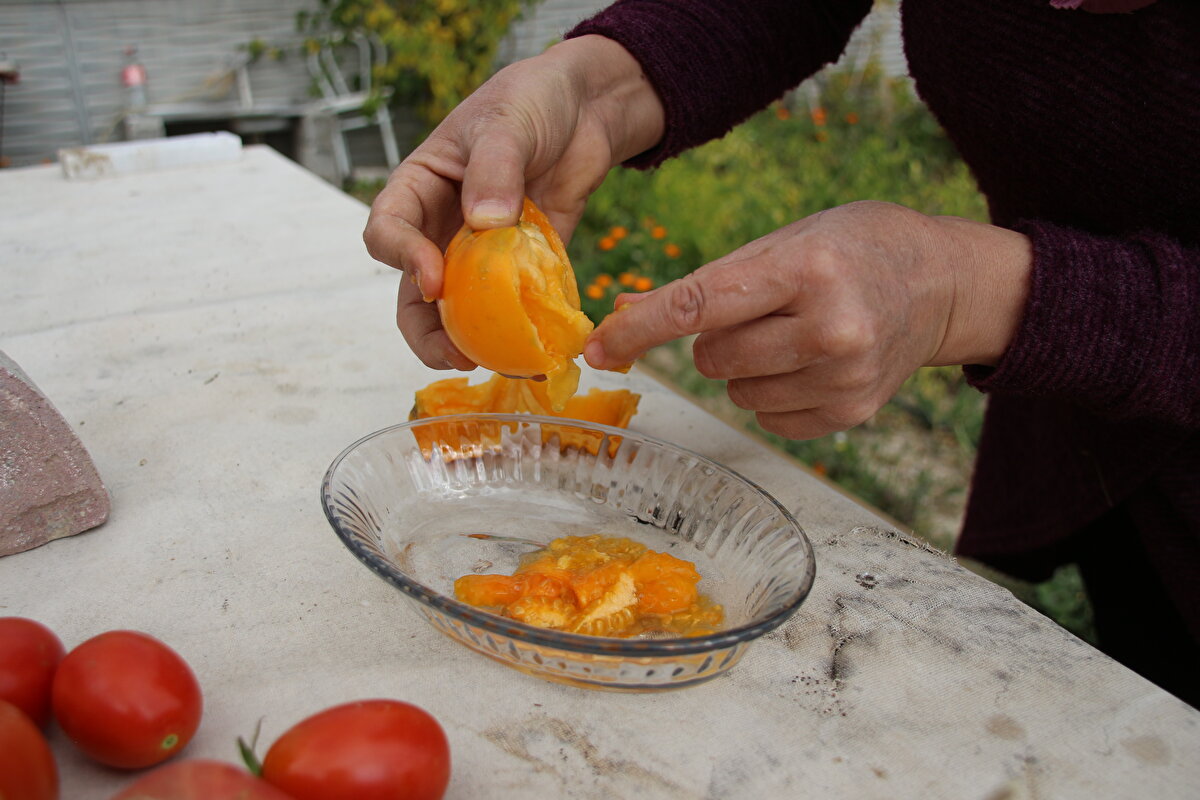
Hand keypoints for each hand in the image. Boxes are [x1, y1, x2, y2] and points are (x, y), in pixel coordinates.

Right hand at [362, 35, 663, 370]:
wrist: (588, 107)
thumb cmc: (533, 100)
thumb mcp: (508, 124)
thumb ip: (496, 170)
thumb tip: (484, 224)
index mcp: (420, 186)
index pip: (387, 229)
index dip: (403, 258)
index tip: (435, 277)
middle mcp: (442, 227)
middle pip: (413, 291)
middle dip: (427, 329)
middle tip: (455, 354)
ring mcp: (482, 252)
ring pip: (459, 310)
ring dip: (470, 341)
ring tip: (494, 363)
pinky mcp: (523, 266)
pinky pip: (513, 305)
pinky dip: (521, 331)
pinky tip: (538, 352)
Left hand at [584, 201, 1031, 439]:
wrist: (940, 281)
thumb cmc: (852, 248)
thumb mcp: (782, 242)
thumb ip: (704, 282)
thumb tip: (624, 313)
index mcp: (807, 268)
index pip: (699, 306)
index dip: (639, 331)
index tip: (597, 350)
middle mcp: (831, 326)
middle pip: (711, 358)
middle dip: (713, 339)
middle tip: (759, 311)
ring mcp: (846, 376)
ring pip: (736, 392)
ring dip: (743, 368)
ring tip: (792, 333)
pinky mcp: (854, 411)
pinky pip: (769, 418)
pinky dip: (772, 393)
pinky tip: (809, 363)